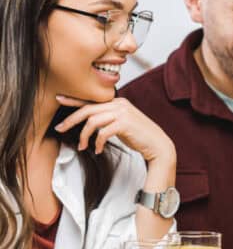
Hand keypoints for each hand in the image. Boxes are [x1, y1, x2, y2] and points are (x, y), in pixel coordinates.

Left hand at [55, 96, 175, 162]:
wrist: (157, 145)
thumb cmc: (139, 136)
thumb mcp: (121, 123)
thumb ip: (108, 118)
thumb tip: (90, 122)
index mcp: (117, 102)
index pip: (91, 99)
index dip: (73, 99)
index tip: (59, 99)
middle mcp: (119, 104)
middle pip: (87, 109)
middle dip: (71, 119)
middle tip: (60, 128)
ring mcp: (122, 113)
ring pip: (92, 121)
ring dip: (84, 136)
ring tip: (83, 146)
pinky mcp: (124, 124)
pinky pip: (102, 132)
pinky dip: (97, 142)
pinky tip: (97, 150)